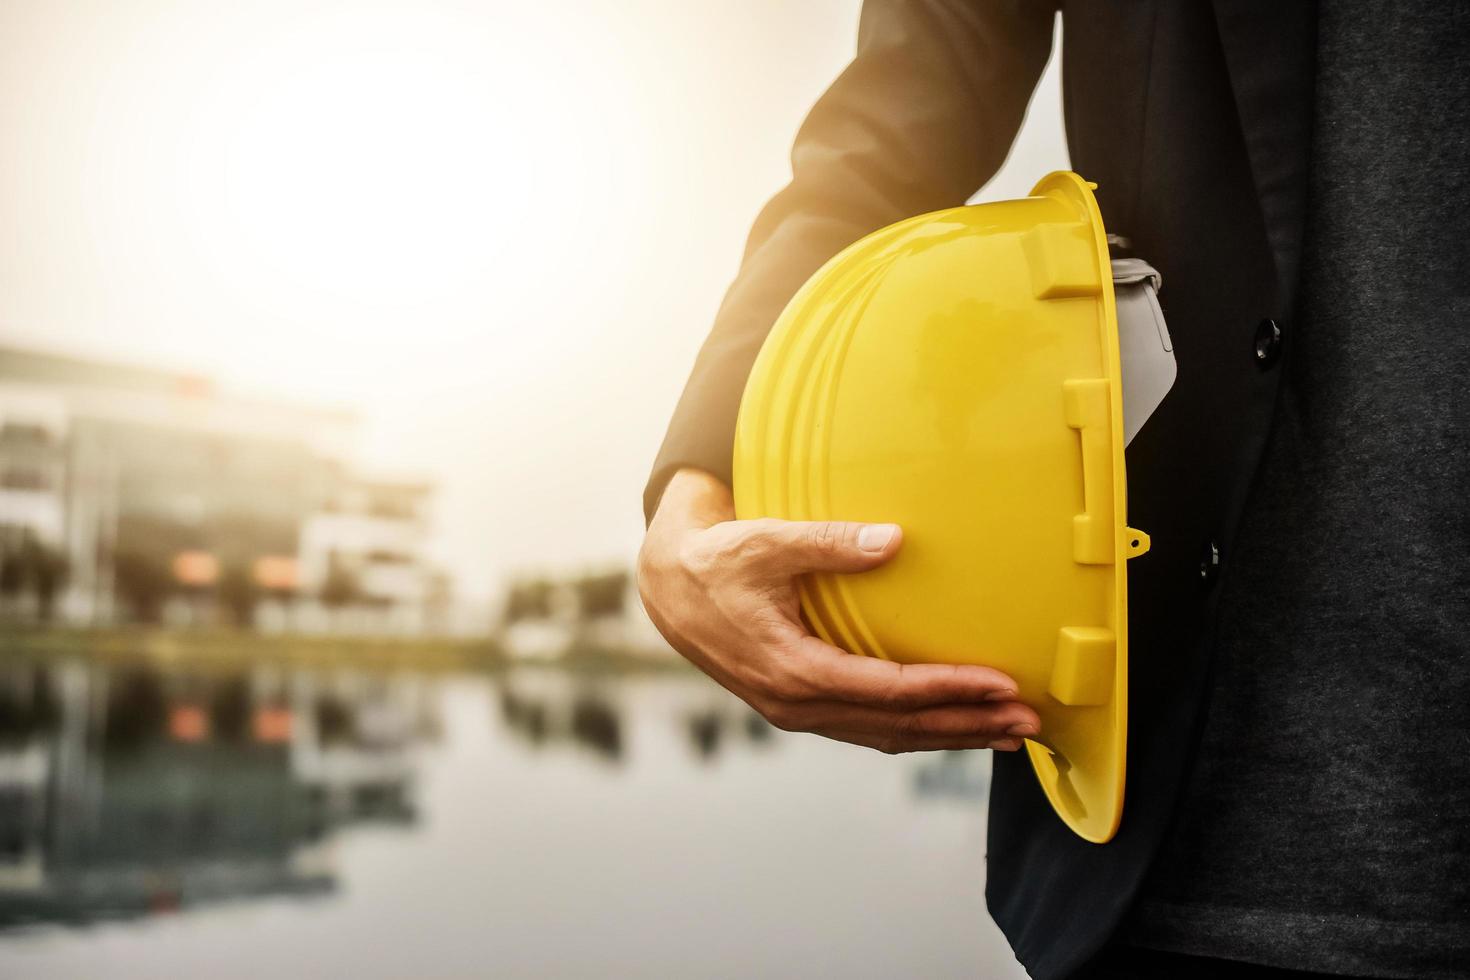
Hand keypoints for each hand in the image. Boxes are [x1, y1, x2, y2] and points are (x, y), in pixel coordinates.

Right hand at [637, 468, 1040, 752]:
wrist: (669, 587)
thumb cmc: (718, 560)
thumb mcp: (767, 541)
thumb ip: (829, 540)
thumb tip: (893, 539)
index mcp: (792, 669)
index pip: (887, 691)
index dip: (948, 690)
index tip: (1001, 685)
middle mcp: (796, 703)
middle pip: (897, 726)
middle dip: (966, 724)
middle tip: (1027, 722)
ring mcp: (797, 711)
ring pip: (886, 735)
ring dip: (949, 734)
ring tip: (1006, 733)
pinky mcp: (801, 705)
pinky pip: (868, 728)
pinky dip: (915, 728)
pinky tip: (952, 723)